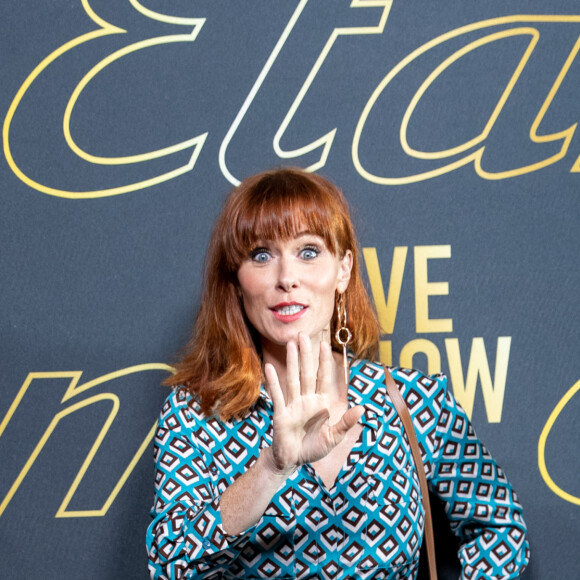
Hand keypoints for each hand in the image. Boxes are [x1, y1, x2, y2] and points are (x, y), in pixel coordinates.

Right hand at [264, 333, 363, 473]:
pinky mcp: (281, 414)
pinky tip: (269, 368)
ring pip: (293, 378)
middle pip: (307, 372)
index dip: (324, 361)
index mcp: (321, 403)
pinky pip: (277, 396)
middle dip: (306, 354)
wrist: (293, 460)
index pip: (324, 377)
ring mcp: (293, 405)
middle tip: (303, 334)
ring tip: (290, 344)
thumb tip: (362, 408)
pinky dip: (274, 382)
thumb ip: (346, 423)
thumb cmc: (314, 447)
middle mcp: (307, 399)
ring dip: (292, 361)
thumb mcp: (334, 438)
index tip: (325, 344)